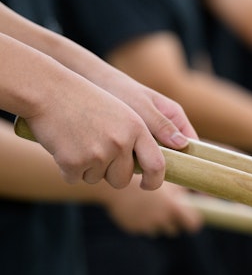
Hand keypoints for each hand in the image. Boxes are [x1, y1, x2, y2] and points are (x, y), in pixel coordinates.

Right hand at [25, 73, 172, 190]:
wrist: (46, 89)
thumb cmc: (86, 99)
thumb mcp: (124, 109)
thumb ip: (150, 129)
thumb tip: (182, 145)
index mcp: (136, 128)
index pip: (157, 165)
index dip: (155, 180)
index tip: (148, 185)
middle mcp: (120, 142)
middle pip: (123, 179)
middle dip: (111, 174)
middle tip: (96, 153)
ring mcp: (97, 153)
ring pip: (98, 179)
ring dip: (87, 168)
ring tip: (78, 141)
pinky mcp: (73, 162)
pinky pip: (75, 179)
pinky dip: (68, 169)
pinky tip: (62, 146)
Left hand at [97, 74, 198, 188]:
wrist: (92, 83)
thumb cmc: (119, 89)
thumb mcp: (141, 106)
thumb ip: (160, 124)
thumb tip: (183, 144)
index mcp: (176, 117)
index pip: (192, 144)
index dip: (190, 160)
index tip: (178, 172)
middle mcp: (168, 128)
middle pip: (176, 154)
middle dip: (162, 164)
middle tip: (147, 168)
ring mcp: (153, 136)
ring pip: (157, 157)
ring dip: (145, 163)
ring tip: (128, 161)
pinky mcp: (137, 142)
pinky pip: (141, 156)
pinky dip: (133, 161)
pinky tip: (120, 160)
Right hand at [101, 178, 202, 236]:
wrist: (113, 176)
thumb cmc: (147, 171)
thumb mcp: (171, 176)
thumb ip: (192, 186)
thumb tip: (213, 194)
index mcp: (173, 207)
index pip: (192, 224)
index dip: (192, 220)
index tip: (189, 214)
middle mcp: (161, 219)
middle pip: (175, 228)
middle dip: (173, 220)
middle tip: (166, 206)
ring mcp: (146, 225)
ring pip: (158, 229)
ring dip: (157, 220)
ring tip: (149, 204)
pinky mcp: (132, 227)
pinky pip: (143, 228)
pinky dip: (142, 220)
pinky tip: (137, 206)